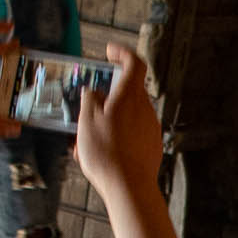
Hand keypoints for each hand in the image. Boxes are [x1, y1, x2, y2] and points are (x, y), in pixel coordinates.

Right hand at [74, 45, 163, 204]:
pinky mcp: (152, 144)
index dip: (122, 53)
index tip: (110, 51)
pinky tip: (103, 153)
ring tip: (89, 140)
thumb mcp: (86, 123)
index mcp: (129, 96)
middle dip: (108, 97)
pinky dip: (119, 135)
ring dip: (110, 120)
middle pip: (128, 91)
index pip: (134, 63)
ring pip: (128, 114)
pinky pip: (133, 132)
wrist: (129, 187)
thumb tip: (93, 92)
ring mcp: (151, 127)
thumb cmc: (106, 154)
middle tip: (89, 109)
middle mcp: (144, 108)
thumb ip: (89, 101)